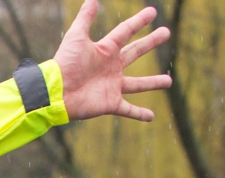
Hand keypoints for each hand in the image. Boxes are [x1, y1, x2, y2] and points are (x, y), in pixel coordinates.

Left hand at [55, 1, 173, 121]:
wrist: (56, 92)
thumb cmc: (64, 64)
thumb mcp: (76, 37)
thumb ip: (85, 19)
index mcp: (105, 50)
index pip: (126, 32)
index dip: (138, 21)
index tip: (152, 12)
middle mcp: (111, 67)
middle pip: (135, 52)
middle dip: (151, 42)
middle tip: (166, 32)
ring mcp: (112, 85)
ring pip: (137, 83)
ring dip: (153, 83)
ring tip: (169, 81)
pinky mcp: (110, 103)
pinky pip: (128, 109)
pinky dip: (139, 113)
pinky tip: (151, 117)